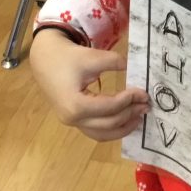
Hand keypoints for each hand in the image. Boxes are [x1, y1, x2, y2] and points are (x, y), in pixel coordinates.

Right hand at [30, 29, 149, 141]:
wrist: (45, 58)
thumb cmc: (67, 57)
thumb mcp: (93, 56)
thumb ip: (115, 63)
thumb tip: (135, 70)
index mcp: (76, 104)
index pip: (110, 107)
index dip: (130, 100)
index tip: (143, 92)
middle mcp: (72, 119)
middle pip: (109, 123)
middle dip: (130, 114)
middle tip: (146, 104)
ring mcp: (71, 122)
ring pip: (102, 134)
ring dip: (123, 128)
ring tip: (139, 117)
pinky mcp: (73, 120)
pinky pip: (95, 131)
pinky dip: (111, 128)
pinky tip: (125, 120)